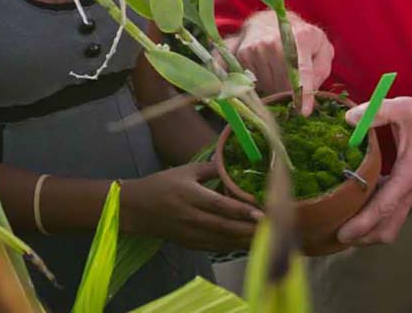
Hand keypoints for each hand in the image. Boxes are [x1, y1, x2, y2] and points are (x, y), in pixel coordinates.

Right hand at [120, 163, 260, 250]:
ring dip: (246, 241)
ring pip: (224, 241)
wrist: (136, 209)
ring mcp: (191, 234)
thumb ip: (211, 168)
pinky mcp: (191, 244)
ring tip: (269, 238)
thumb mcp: (185, 170)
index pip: (220, 206)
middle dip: (251, 230)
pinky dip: (234, 246)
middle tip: (274, 229)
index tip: (263, 213)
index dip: (242, 211)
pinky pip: (217, 247)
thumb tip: (235, 165)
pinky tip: (249, 243)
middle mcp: (191, 218)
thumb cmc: (162, 185)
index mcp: (190, 196)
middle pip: (226, 228)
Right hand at [233, 11, 333, 114]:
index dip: (304, 93)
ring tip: (279, 74)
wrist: (267, 22)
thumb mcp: (320, 47)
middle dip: (291, 94)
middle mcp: (276, 42)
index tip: (304, 112)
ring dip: (276, 89)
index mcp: (301, 38)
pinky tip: (267, 70)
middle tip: (294, 88)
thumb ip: (321, 69)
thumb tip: (311, 91)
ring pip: (269, 87)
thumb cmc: (299, 38)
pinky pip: (255, 83)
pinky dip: (263, 83)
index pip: (302, 70)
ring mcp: (257, 48)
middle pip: (284, 85)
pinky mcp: (243, 54)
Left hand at [335, 93, 411, 244]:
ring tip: (342, 224)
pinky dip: (376, 218)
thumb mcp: (403, 108)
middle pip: (387, 228)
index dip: (361, 224)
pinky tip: (357, 207)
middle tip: (335, 234)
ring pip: (392, 224)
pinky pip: (394, 213)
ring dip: (369, 230)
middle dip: (363, 237)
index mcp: (409, 175)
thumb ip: (375, 112)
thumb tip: (348, 119)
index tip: (342, 234)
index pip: (383, 209)